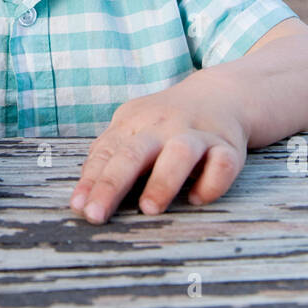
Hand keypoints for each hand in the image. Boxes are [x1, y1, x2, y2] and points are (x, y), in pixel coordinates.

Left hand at [69, 94, 248, 223]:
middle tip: (96, 213)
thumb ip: (109, 155)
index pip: (107, 151)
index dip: (90, 180)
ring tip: (149, 208)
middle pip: (134, 152)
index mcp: (134, 123)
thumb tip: (82, 196)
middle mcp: (163, 126)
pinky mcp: (228, 146)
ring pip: (180, 153)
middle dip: (111, 184)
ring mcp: (197, 135)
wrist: (220, 94)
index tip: (79, 207)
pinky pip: (223, 165)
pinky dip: (211, 184)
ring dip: (163, 181)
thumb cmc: (166, 121)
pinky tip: (197, 199)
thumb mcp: (133, 128)